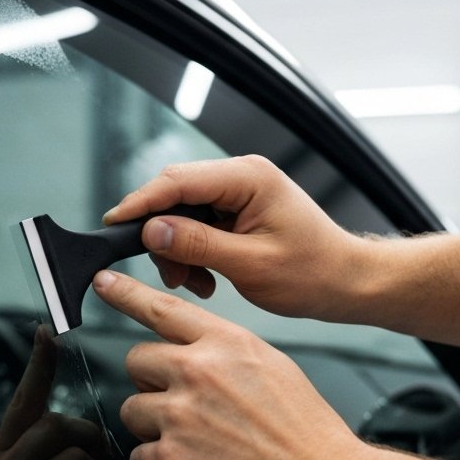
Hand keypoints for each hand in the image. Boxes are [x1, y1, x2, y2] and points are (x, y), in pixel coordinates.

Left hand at [92, 269, 365, 459]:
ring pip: (132, 410)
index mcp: (226, 343)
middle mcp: (197, 371)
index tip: (103, 283)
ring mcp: (180, 414)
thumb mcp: (271, 367)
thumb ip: (224, 354)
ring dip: (154, 429)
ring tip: (197, 445)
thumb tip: (192, 354)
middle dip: (151, 384)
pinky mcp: (171, 459)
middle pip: (135, 361)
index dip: (127, 294)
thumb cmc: (306, 433)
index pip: (163, 308)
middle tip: (183, 408)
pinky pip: (139, 458)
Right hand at [103, 155, 365, 319]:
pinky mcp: (237, 210)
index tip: (115, 223)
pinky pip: (197, 225)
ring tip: (194, 283)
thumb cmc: (313, 272)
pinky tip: (204, 278)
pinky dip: (192, 252)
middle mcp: (241, 176)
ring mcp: (239, 192)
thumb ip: (198, 245)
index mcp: (248, 178)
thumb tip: (153, 231)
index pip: (178, 181)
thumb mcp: (251, 265)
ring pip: (182, 214)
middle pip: (175, 195)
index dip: (142, 203)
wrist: (345, 281)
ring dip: (178, 250)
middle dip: (162, 236)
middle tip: (168, 273)